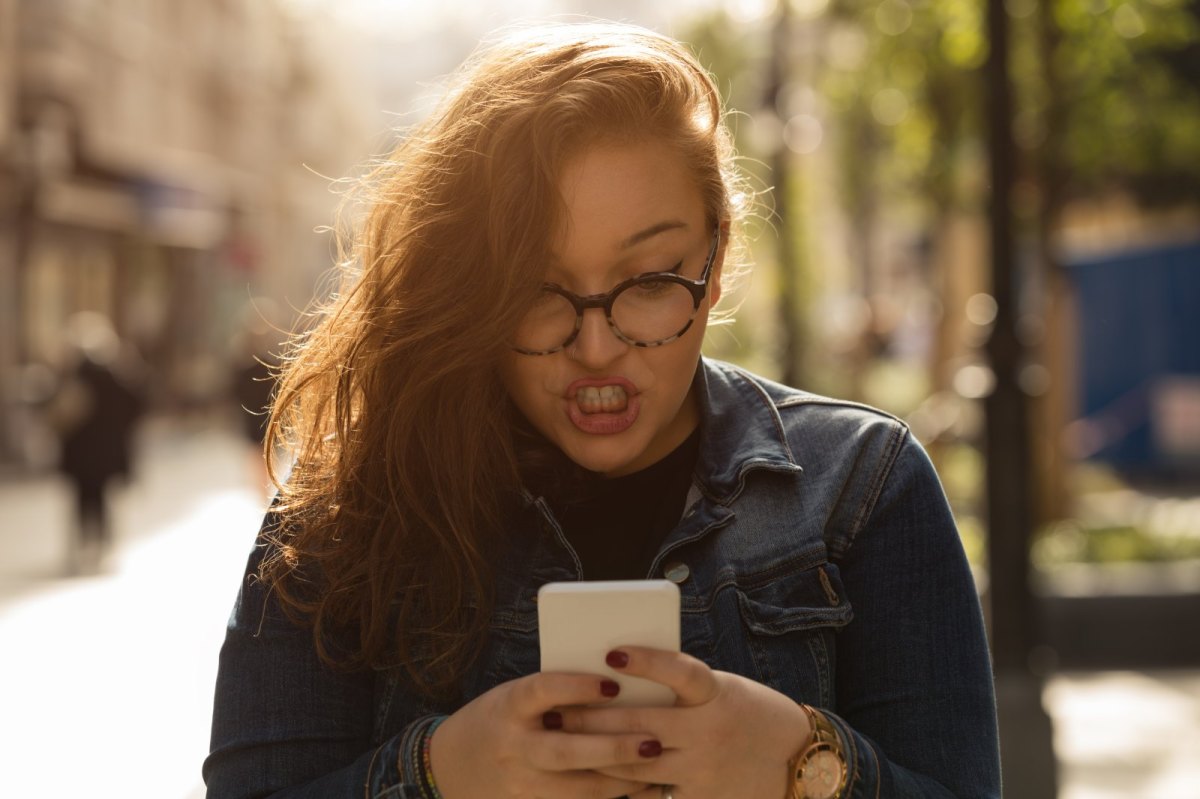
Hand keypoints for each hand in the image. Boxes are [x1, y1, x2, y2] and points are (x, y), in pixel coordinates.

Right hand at [430, 671, 661, 798]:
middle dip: (612, 749)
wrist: (451, 766)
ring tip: (654, 768)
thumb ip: (553, 694)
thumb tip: (615, 684)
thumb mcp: (514, 696)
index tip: (613, 684)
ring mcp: (520, 781)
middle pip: (566, 751)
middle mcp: (513, 745)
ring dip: (619, 780)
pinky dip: (606, 797)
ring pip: (576, 788)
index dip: (576, 687)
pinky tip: (636, 789)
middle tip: (652, 742)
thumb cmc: (498, 717)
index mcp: (509, 705)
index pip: (543, 692)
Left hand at [554, 647, 813, 798]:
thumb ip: (682, 690)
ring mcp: (704, 770)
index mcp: (717, 694)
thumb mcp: (723, 690)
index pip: (680, 671)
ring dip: (598, 753)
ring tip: (565, 743)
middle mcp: (710, 732)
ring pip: (636, 763)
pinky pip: (652, 797)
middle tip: (559, 712)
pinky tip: (597, 779)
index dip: (647, 662)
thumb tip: (622, 681)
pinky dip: (625, 788)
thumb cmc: (750, 714)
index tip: (612, 653)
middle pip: (640, 723)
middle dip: (594, 718)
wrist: (798, 762)